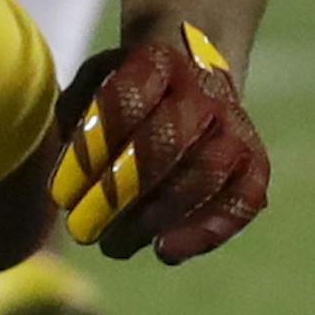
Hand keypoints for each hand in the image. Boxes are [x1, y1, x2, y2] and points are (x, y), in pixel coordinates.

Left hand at [49, 24, 269, 265]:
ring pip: (205, 173)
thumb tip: (65, 162)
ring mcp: (234, 125)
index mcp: (158, 61)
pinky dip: (206, 232)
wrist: (194, 78)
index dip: (91, 149)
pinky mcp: (254, 163)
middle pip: (166, 139)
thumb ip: (75, 112)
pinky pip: (242, 200)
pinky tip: (165, 252)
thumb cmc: (129, 90)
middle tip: (81, 228)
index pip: (125, 100)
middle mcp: (202, 89)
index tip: (60, 192)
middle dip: (118, 191)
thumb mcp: (96, 81)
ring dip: (155, 216)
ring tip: (114, 245)